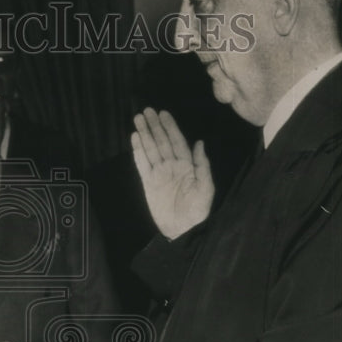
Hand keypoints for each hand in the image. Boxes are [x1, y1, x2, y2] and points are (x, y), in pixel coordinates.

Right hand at [132, 108, 213, 239]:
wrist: (182, 230)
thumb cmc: (198, 211)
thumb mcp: (206, 188)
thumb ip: (203, 165)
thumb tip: (199, 143)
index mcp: (187, 165)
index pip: (177, 142)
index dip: (170, 127)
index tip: (163, 114)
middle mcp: (172, 166)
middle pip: (162, 142)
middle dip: (155, 126)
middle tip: (146, 111)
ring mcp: (159, 173)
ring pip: (151, 149)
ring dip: (145, 134)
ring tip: (138, 119)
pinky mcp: (148, 183)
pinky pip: (142, 164)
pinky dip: (138, 151)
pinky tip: (135, 139)